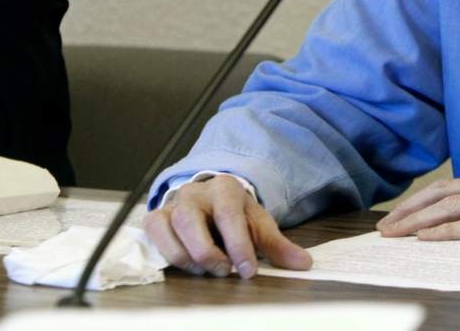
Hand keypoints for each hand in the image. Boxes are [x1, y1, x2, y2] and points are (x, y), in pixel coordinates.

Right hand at [143, 175, 311, 278]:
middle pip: (191, 223)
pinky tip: (189, 264)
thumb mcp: (258, 224)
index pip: (228, 216)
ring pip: (170, 232)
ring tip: (209, 269)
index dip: (238, 246)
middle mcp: (195, 193)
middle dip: (208, 254)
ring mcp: (172, 204)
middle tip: (225, 271)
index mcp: (225, 188)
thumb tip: (303, 264)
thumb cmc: (235, 214)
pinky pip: (155, 237)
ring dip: (189, 259)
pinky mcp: (156, 217)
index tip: (248, 271)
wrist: (210, 199)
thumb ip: (278, 245)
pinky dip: (171, 255)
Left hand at [376, 173, 459, 240]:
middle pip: (444, 193)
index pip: (450, 188)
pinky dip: (448, 229)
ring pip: (453, 205)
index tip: (396, 215)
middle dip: (410, 208)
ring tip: (394, 232)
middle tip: (384, 226)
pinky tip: (426, 236)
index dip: (419, 199)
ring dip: (418, 217)